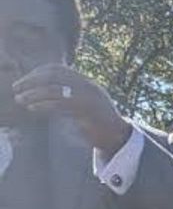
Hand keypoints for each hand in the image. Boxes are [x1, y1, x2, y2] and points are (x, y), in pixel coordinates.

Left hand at [12, 65, 128, 152]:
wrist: (119, 138)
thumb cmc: (99, 123)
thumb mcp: (86, 103)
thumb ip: (71, 93)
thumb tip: (45, 88)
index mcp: (87, 83)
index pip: (58, 69)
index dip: (37, 73)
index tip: (25, 81)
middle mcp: (88, 87)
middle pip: (54, 76)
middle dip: (31, 81)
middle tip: (17, 88)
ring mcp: (89, 99)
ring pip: (55, 90)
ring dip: (33, 94)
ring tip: (20, 99)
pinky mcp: (87, 113)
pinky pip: (60, 105)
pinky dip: (43, 105)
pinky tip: (33, 108)